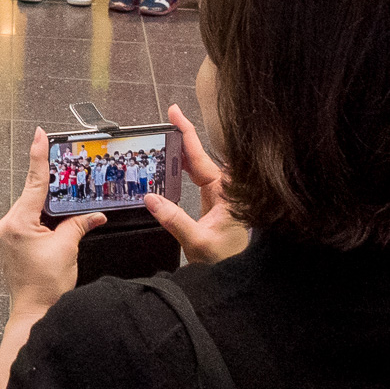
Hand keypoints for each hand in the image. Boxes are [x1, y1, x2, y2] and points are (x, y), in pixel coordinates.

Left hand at [0, 128, 107, 318]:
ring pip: (30, 209)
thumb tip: (94, 215)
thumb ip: (79, 225)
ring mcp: (6, 234)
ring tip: (68, 196)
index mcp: (17, 222)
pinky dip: (43, 218)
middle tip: (64, 162)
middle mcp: (6, 224)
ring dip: (48, 205)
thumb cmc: (46, 286)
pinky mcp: (10, 242)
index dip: (38, 157)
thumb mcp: (67, 249)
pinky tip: (57, 218)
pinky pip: (28, 221)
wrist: (34, 311)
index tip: (39, 135)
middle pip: (32, 195)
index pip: (33, 183)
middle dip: (51, 185)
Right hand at [142, 104, 248, 264]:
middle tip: (161, 125)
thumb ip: (174, 219)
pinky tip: (170, 165)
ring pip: (196, 166)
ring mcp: (219, 194)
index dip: (186, 132)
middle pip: (198, 156)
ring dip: (179, 154)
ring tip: (161, 141)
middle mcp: (224, 189)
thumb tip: (151, 198)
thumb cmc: (227, 260)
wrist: (238, 276)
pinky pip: (195, 177)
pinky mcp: (212, 201)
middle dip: (180, 138)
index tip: (175, 113)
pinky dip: (181, 168)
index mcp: (225, 192)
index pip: (201, 156)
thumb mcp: (198, 242)